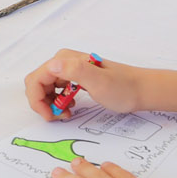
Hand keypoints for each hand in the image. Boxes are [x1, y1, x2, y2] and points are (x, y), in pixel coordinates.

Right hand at [24, 50, 143, 120]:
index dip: (37, 101)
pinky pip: (55, 89)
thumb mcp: (99, 82)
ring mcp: (70, 68)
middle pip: (37, 83)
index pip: (35, 79)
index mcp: (65, 60)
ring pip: (45, 87)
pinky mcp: (75, 77)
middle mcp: (64, 61)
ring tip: (66, 113)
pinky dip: (58, 101)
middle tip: (58, 117)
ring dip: (49, 103)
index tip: (51, 116)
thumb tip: (52, 66)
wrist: (141, 90)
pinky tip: (71, 107)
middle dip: (42, 103)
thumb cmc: (122, 88)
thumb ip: (75, 71)